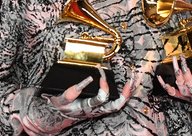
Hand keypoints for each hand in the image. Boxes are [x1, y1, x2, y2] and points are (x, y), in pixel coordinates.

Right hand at [15, 65, 134, 134]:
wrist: (60, 115)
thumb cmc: (62, 106)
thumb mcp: (61, 99)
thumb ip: (71, 92)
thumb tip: (85, 81)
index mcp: (86, 107)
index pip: (101, 99)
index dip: (104, 88)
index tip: (101, 76)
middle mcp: (96, 110)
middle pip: (115, 106)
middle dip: (124, 95)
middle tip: (128, 83)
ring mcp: (100, 110)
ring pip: (117, 105)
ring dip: (126, 95)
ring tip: (131, 83)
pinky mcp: (101, 108)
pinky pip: (115, 102)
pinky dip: (122, 94)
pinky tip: (126, 86)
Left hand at [157, 53, 191, 108]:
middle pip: (189, 79)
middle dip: (185, 67)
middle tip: (183, 56)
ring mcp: (188, 95)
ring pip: (180, 83)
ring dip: (176, 71)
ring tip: (175, 60)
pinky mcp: (182, 96)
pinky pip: (171, 91)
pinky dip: (164, 85)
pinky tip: (160, 77)